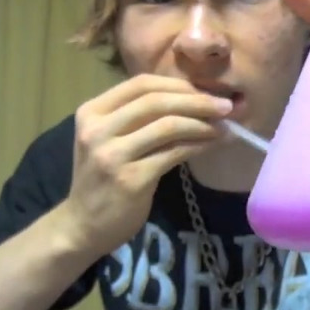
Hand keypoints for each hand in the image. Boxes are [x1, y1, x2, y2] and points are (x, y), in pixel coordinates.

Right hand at [64, 74, 232, 253]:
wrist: (83, 225)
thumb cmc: (103, 180)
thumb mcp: (110, 141)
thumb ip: (140, 120)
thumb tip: (195, 100)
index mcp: (92, 112)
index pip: (141, 84)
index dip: (178, 84)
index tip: (206, 92)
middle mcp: (98, 129)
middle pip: (157, 101)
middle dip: (197, 100)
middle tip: (227, 106)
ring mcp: (113, 154)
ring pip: (168, 125)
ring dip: (202, 123)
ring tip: (225, 126)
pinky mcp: (131, 179)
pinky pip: (173, 153)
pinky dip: (198, 145)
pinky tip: (212, 144)